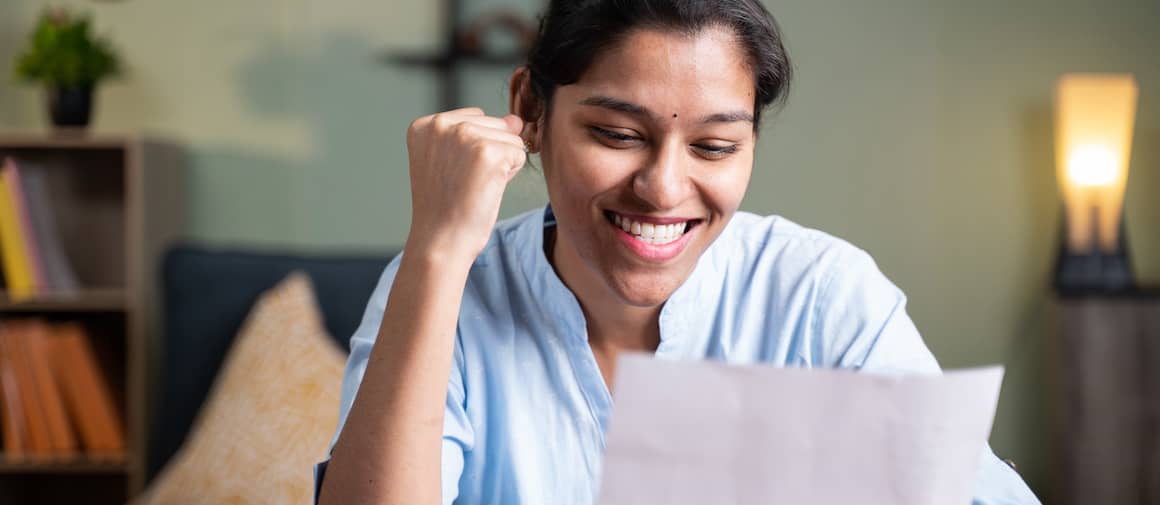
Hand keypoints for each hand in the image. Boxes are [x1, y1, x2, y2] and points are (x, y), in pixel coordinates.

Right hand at [404, 107, 526, 261]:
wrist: (441, 241)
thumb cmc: (446, 208)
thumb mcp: (453, 161)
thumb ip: (481, 132)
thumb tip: (516, 119)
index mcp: (425, 125)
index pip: (474, 119)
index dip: (474, 150)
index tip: (453, 173)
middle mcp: (441, 124)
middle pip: (495, 124)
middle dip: (490, 153)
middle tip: (465, 182)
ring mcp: (465, 136)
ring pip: (511, 137)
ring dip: (501, 164)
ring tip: (474, 185)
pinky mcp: (488, 152)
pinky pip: (519, 153)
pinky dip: (510, 175)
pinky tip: (485, 189)